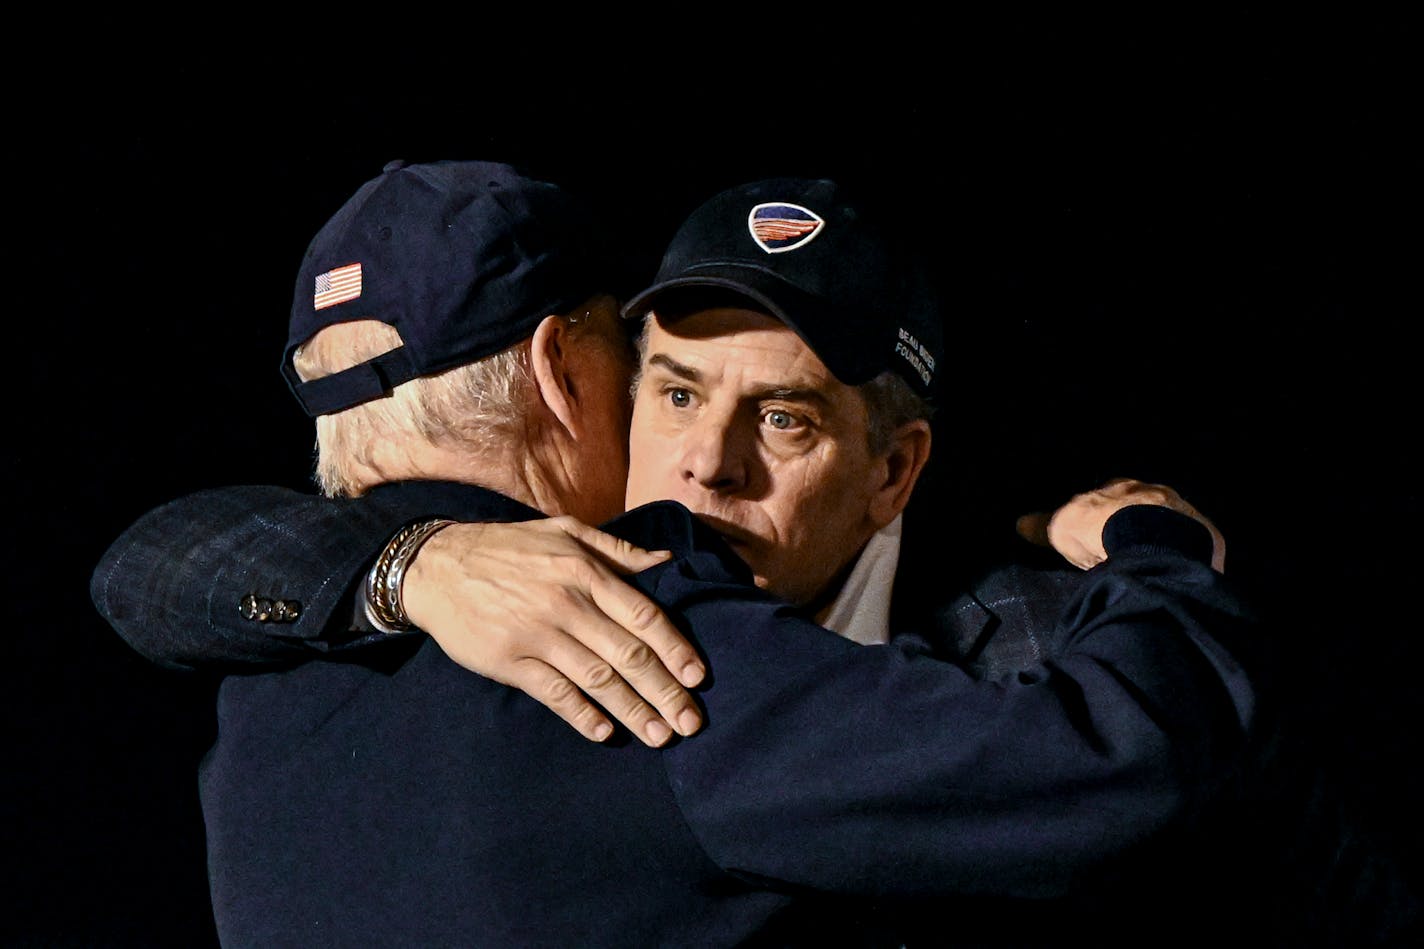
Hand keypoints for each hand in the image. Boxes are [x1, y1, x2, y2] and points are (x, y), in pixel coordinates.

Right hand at [401, 516, 705, 747]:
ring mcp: (537, 634)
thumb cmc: (508, 548)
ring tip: (660, 735)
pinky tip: (605, 732)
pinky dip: (581, 714)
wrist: (436, 566)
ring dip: (633, 710)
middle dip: (665, 691)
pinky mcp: (509, 660)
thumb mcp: (563, 532)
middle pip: (628, 654)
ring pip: (597, 679)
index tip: (699, 677)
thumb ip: (616, 550)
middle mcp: (566, 603)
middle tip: (691, 722)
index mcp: (585, 571)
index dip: (675, 649)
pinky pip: (554, 692)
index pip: (643, 616)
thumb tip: (665, 561)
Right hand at [1016, 478, 1225, 571]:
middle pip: (1145, 509)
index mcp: (1122, 486)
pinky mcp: (1207, 539)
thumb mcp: (1062, 528)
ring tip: (1151, 568)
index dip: (1103, 514)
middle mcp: (1157, 493)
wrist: (1152, 540)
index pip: (1111, 496)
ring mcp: (1186, 514)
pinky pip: (1194, 548)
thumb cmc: (1101, 529)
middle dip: (1137, 526)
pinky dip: (1186, 560)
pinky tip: (1176, 576)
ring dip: (1163, 542)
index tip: (1098, 533)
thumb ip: (1043, 525)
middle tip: (1125, 552)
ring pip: (1172, 527)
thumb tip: (1019, 523)